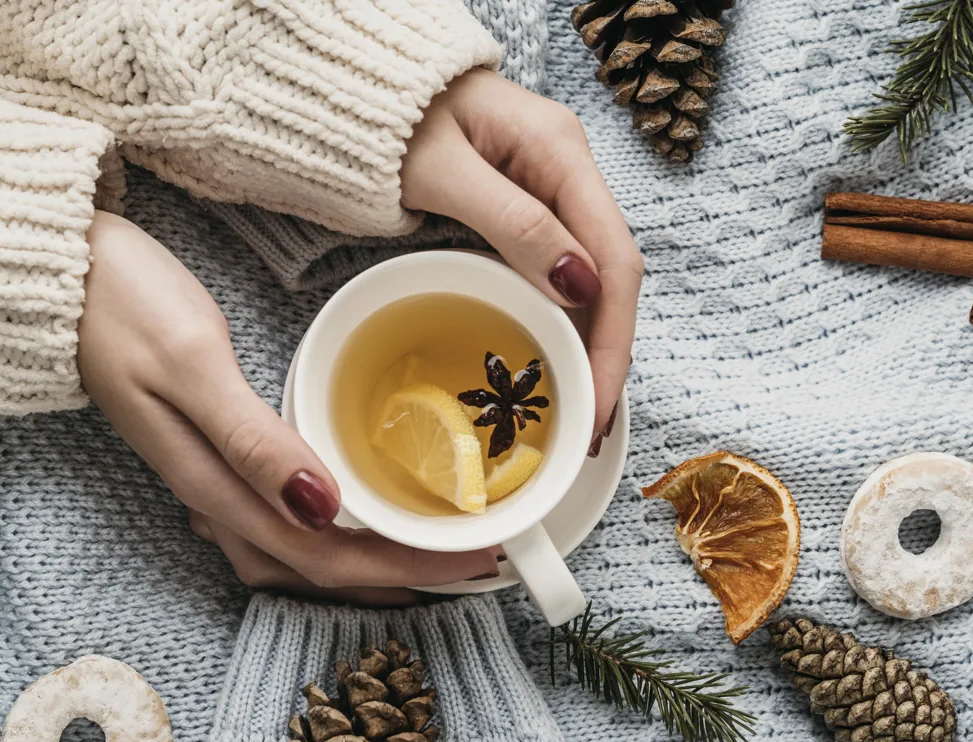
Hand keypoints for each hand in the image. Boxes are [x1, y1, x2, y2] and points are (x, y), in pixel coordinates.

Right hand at [78, 212, 496, 604]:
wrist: (51, 271)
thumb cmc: (117, 303)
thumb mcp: (191, 361)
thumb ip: (252, 440)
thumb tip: (321, 511)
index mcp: (213, 482)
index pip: (324, 556)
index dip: (405, 567)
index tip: (476, 558)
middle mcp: (210, 495)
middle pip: (313, 569)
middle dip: (397, 577)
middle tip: (475, 565)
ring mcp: (204, 477)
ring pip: (292, 554)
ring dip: (360, 566)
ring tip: (425, 557)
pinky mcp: (203, 451)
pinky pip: (275, 521)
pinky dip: (325, 533)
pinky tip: (348, 517)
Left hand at [401, 69, 641, 454]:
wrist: (359, 84)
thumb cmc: (390, 116)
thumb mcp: (442, 172)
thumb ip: (513, 224)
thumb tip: (580, 286)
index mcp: (561, 153)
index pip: (613, 260)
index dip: (613, 340)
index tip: (600, 401)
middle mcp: (569, 170)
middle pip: (612, 276)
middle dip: (608, 355)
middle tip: (593, 426)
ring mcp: (551, 189)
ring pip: (591, 279)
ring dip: (591, 346)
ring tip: (582, 409)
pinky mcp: (529, 206)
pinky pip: (560, 272)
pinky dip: (564, 322)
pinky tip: (559, 362)